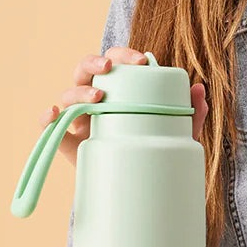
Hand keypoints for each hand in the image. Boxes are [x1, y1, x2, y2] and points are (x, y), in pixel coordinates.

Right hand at [42, 46, 209, 167]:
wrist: (141, 191)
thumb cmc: (157, 153)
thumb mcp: (178, 134)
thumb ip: (191, 113)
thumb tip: (199, 89)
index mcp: (120, 90)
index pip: (116, 62)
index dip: (124, 55)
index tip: (142, 61)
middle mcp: (96, 99)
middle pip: (86, 69)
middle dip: (95, 62)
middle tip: (110, 67)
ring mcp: (80, 119)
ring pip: (68, 93)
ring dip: (78, 90)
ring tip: (97, 98)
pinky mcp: (68, 142)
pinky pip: (50, 126)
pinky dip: (47, 116)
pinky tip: (54, 113)